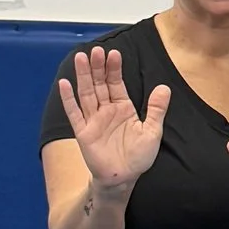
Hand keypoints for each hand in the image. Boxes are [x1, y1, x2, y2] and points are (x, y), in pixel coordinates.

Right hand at [57, 46, 168, 193]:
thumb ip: (157, 109)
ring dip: (83, 76)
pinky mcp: (83, 132)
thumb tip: (164, 87)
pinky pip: (74, 113)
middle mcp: (106, 110)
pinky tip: (64, 84)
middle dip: (98, 67)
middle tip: (97, 50)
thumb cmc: (138, 156)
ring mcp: (93, 120)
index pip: (116, 83)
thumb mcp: (153, 131)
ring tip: (81, 58)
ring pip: (87, 93)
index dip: (114, 69)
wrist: (124, 177)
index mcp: (123, 107)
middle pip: (99, 84)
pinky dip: (68, 99)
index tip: (114, 54)